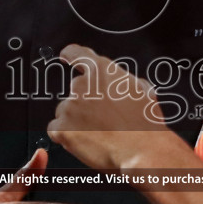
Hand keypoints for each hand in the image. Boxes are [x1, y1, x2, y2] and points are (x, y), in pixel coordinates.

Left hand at [47, 44, 172, 172]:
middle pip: (75, 91)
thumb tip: (122, 83)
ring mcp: (70, 106)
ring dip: (76, 121)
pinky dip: (66, 136)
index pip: (76, 53)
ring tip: (98, 133)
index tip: (65, 56)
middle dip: (85, 103)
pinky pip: (56, 129)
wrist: (141, 150)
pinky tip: (85, 141)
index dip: (70, 55)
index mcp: (102, 71)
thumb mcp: (142, 90)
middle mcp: (82, 85)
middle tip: (102, 119)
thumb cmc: (145, 124)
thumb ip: (124, 81)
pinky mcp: (62, 128)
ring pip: (65, 111)